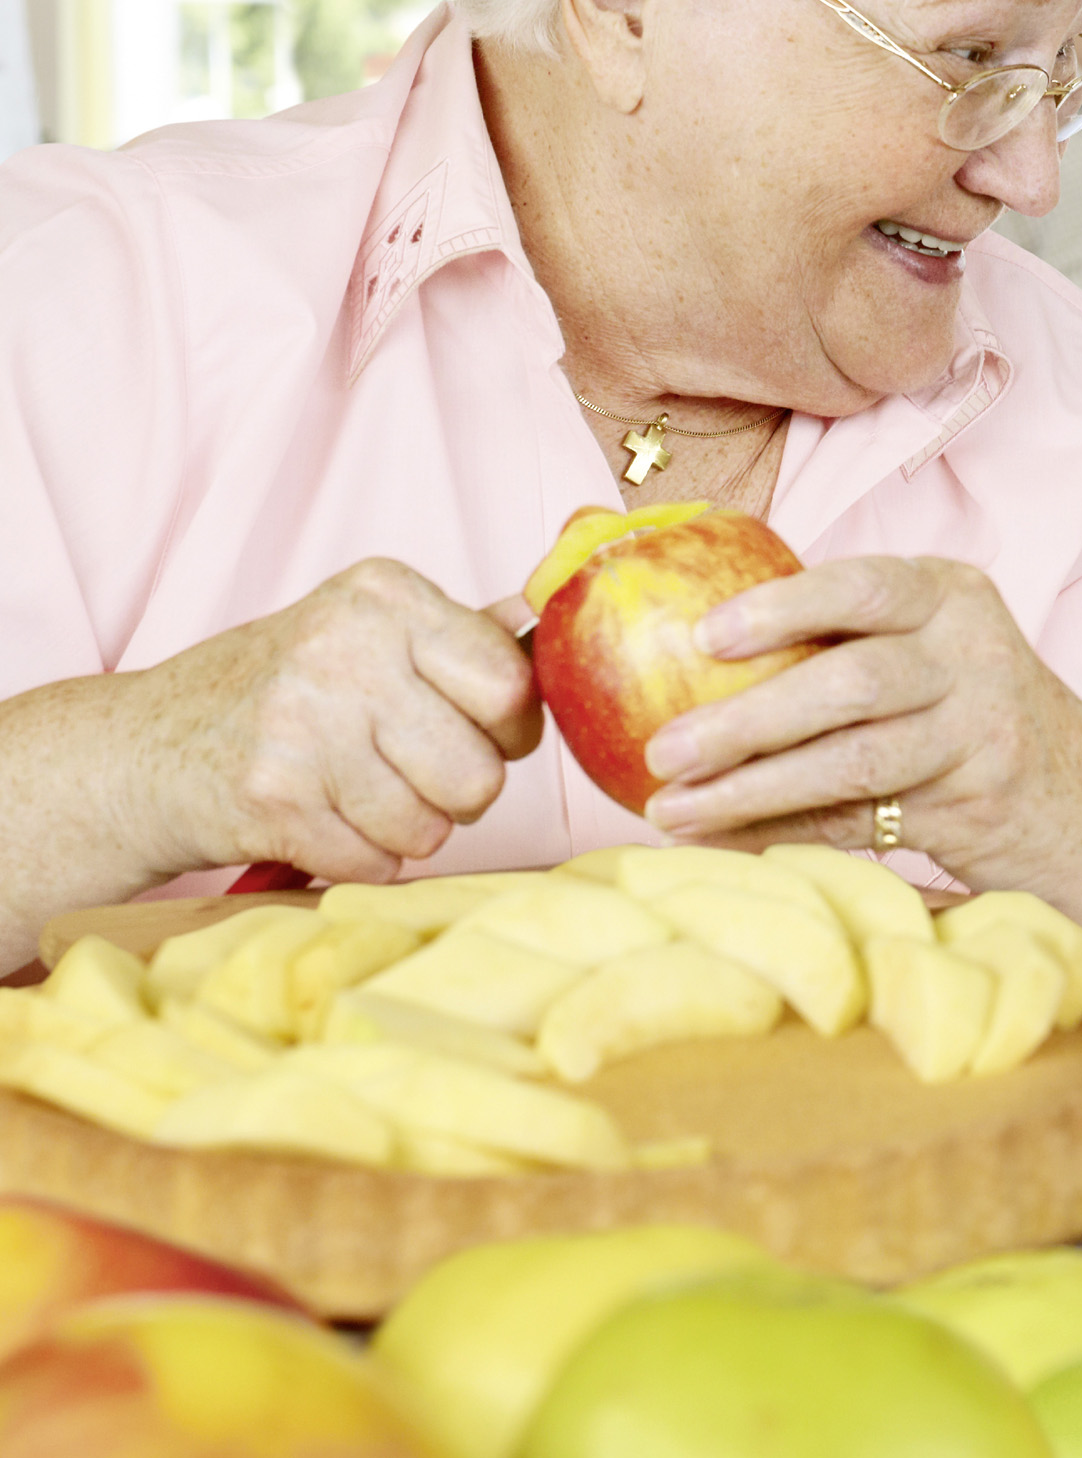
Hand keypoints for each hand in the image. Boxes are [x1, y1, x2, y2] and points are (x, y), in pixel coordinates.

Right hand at [134, 560, 540, 882]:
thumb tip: (561, 607)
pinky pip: (378, 862)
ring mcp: (301, 724)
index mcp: (384, 595)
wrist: (143, 750)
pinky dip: (362, 858)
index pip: (511, 684)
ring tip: (363, 794)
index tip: (478, 730)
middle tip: (414, 773)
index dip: (510, 728)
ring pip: (434, 827)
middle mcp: (342, 649)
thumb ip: (468, 631)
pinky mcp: (270, 799)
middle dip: (463, 792)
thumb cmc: (286, 691)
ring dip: (412, 830)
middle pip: (480, 772)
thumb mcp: (369, 633)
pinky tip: (324, 821)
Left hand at [639, 556, 1081, 937]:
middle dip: (747, 721)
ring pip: (854, 763)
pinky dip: (783, 833)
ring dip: (751, 791)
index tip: (703, 637)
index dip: (782, 608)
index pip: (863, 586)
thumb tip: (670, 631)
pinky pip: (861, 822)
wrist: (1078, 796)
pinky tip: (723, 839)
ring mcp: (984, 733)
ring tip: (671, 810)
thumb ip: (840, 630)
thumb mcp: (928, 644)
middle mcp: (978, 654)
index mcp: (952, 594)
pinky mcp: (977, 806)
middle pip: (853, 684)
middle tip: (663, 751)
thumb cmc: (960, 705)